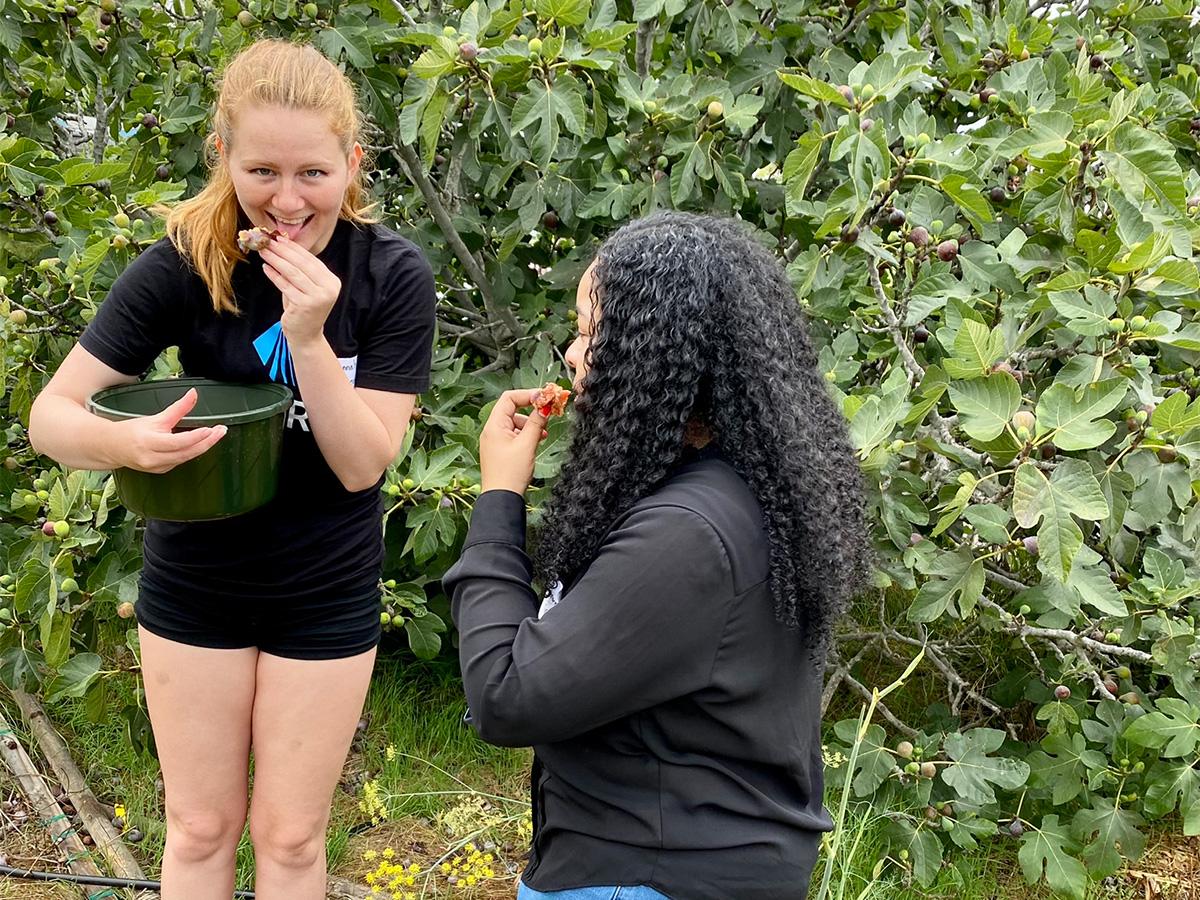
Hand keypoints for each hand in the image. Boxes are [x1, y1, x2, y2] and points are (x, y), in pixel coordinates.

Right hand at [112, 388, 226, 472]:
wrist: (112, 447)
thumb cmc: (132, 430)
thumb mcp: (155, 417)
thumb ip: (177, 408)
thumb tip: (193, 394)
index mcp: (149, 443)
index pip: (178, 442)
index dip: (196, 437)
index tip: (210, 429)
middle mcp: (153, 458)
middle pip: (186, 452)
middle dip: (207, 442)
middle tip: (221, 431)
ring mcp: (157, 467)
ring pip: (186, 458)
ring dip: (203, 446)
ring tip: (216, 434)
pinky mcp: (160, 471)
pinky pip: (180, 461)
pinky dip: (191, 452)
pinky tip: (200, 443)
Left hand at [259, 236, 340, 347]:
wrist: (306, 335)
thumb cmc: (304, 309)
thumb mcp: (307, 287)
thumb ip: (301, 270)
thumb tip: (283, 246)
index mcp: (332, 281)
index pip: (311, 260)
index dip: (294, 248)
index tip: (280, 238)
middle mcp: (328, 288)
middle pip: (302, 264)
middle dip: (283, 251)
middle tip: (268, 241)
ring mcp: (318, 297)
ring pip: (293, 273)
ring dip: (276, 260)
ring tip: (263, 252)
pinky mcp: (304, 305)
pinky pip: (285, 286)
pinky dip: (274, 275)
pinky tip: (265, 268)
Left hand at [480, 389, 548, 494]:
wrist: (501, 498)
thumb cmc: (511, 474)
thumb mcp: (527, 445)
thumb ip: (537, 423)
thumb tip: (545, 406)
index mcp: (494, 426)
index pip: (509, 398)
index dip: (528, 394)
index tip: (544, 397)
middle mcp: (491, 431)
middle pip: (512, 409)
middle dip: (531, 410)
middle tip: (548, 413)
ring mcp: (494, 441)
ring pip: (514, 422)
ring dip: (530, 424)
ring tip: (542, 435)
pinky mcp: (499, 450)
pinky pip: (513, 435)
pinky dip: (525, 435)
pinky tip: (535, 442)